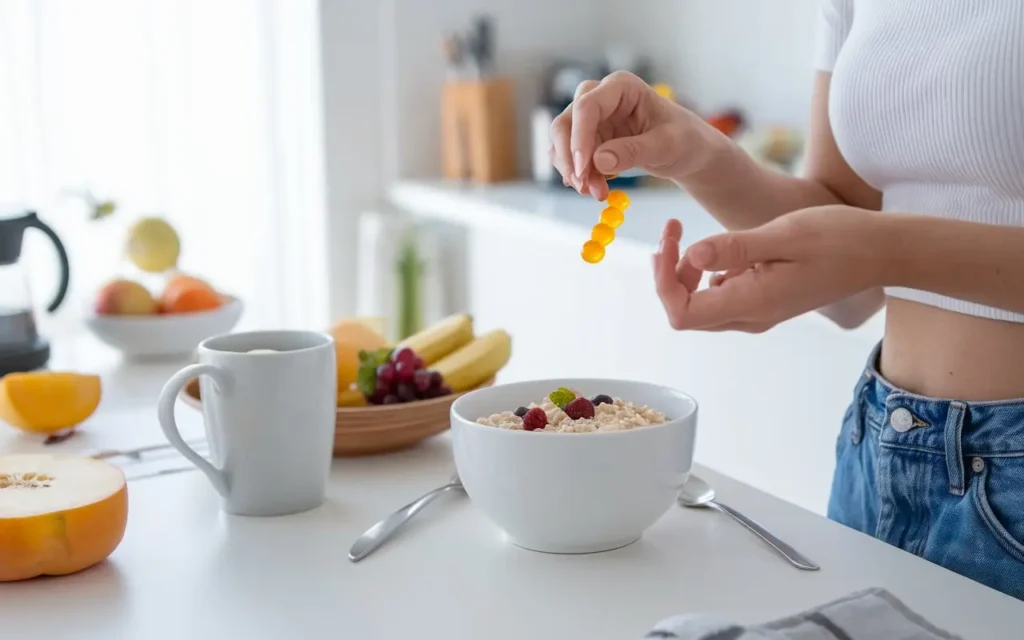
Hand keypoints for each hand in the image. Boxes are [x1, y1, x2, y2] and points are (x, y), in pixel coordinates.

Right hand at [548, 71, 716, 200]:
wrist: (688, 150)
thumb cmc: (684, 139)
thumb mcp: (666, 146)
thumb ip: (634, 151)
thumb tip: (598, 161)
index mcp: (622, 87)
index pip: (587, 107)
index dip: (578, 139)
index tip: (583, 171)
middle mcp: (601, 97)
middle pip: (566, 122)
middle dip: (570, 158)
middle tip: (583, 188)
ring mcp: (592, 119)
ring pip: (563, 142)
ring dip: (574, 171)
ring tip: (597, 193)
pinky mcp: (590, 138)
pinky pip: (571, 156)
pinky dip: (579, 175)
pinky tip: (594, 189)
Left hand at [652, 205, 886, 331]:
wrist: (882, 252)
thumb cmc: (840, 238)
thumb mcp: (784, 234)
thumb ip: (735, 247)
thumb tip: (692, 256)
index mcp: (753, 304)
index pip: (682, 314)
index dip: (664, 282)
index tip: (669, 242)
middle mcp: (751, 317)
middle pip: (685, 311)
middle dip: (667, 272)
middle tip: (672, 229)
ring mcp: (757, 312)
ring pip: (699, 303)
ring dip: (683, 270)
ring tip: (687, 232)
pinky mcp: (763, 300)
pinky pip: (719, 294)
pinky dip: (705, 271)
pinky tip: (721, 245)